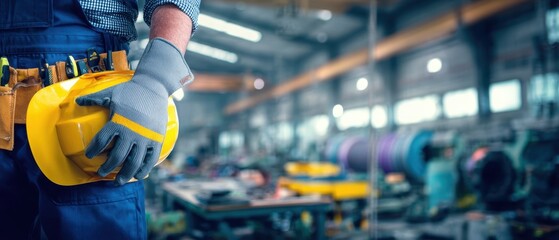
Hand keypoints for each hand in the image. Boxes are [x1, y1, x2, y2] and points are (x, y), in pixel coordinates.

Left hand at [76, 38, 192, 184]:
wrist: (155, 87)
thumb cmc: (131, 90)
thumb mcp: (110, 93)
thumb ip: (93, 99)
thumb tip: (76, 101)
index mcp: (117, 122)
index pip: (100, 142)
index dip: (93, 151)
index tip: (90, 156)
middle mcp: (131, 133)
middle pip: (116, 157)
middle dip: (107, 168)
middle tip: (102, 173)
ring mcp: (145, 137)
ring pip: (133, 163)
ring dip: (124, 175)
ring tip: (118, 181)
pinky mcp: (157, 139)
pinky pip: (150, 159)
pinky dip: (144, 169)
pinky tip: (138, 176)